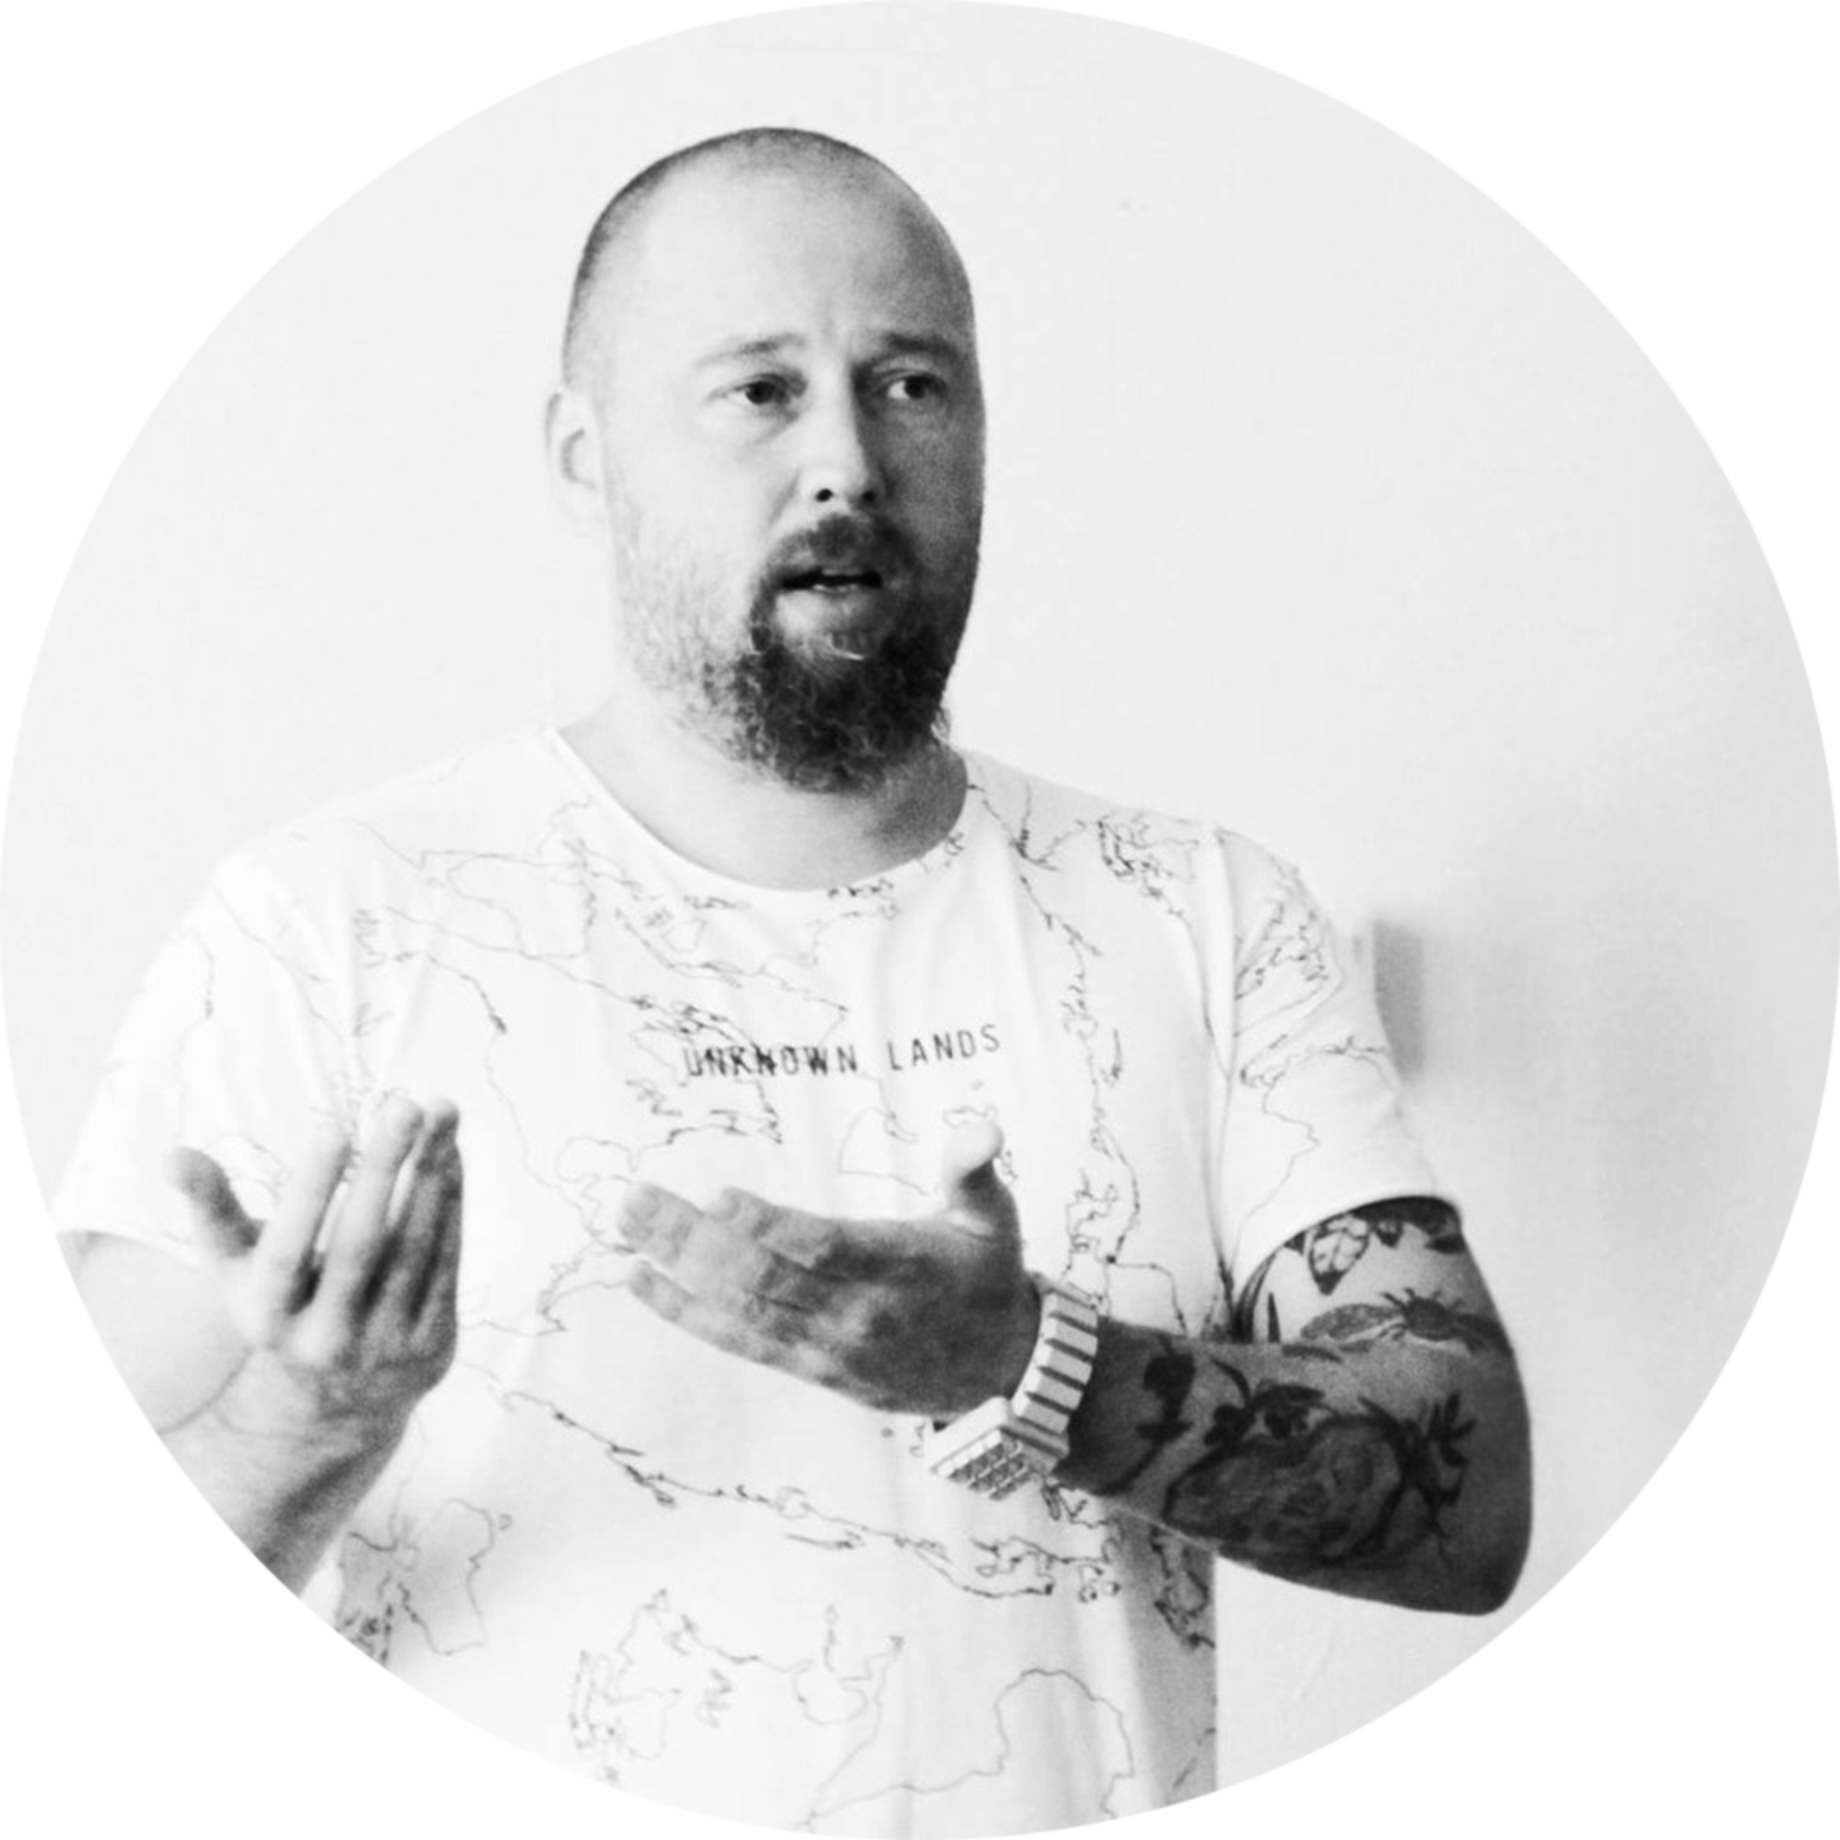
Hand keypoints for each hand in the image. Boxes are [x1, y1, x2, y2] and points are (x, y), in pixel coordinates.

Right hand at [166, 1096, 463, 1447]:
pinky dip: (451, 1205)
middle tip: (403, 1104)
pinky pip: (447, 1262)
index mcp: (268, 1318)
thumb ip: (211, 1209)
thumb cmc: (282, 1307)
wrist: (334, 1405)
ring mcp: (384, 1344)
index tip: (333, 1124)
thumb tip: (173, 1154)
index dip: (310, 1190)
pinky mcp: (432, 1342)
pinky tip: (451, 1154)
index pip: (287, 1251)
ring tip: (440, 1110)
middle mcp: (325, 1338)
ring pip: (414, 1249)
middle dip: (383, 1171)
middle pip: (359, 1247)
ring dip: (431, 1175)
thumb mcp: (237, 1269)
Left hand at [617, 1120, 1039, 1419]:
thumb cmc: (986, 1276)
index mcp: (898, 1268)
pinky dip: (685, 1314)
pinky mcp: (809, 1369)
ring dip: (675, 1270)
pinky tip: (639, 1282)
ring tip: (624, 1229)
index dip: (768, 1228)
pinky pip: (739, 1342)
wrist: (999, 1371)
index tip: (717, 1197)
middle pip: (762, 1279)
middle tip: (635, 1200)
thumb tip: (984, 1129)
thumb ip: (973, 1170)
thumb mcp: (994, 1217)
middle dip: (692, 1240)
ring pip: (741, 1310)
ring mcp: (827, 1349)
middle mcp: (856, 1315)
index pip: (823, 1250)